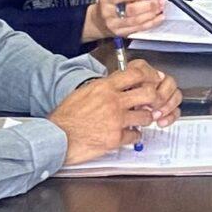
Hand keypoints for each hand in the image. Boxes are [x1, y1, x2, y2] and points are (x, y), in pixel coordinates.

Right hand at [49, 61, 181, 163]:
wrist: (57, 137)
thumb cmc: (66, 117)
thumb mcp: (83, 93)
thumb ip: (102, 88)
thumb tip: (115, 86)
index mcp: (104, 87)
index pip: (135, 73)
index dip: (149, 77)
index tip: (152, 81)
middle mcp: (113, 101)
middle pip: (148, 93)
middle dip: (154, 99)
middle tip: (152, 104)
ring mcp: (116, 120)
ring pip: (146, 117)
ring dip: (145, 119)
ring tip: (140, 121)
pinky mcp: (115, 138)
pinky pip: (135, 135)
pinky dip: (134, 136)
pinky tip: (129, 135)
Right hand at [81, 0, 164, 42]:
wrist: (99, 23)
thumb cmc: (111, 5)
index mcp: (106, 0)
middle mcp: (109, 14)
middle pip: (130, 10)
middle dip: (147, 6)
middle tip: (159, 2)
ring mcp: (116, 26)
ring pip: (136, 21)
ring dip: (152, 15)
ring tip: (161, 9)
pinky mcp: (123, 34)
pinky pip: (139, 29)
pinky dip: (151, 23)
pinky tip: (160, 18)